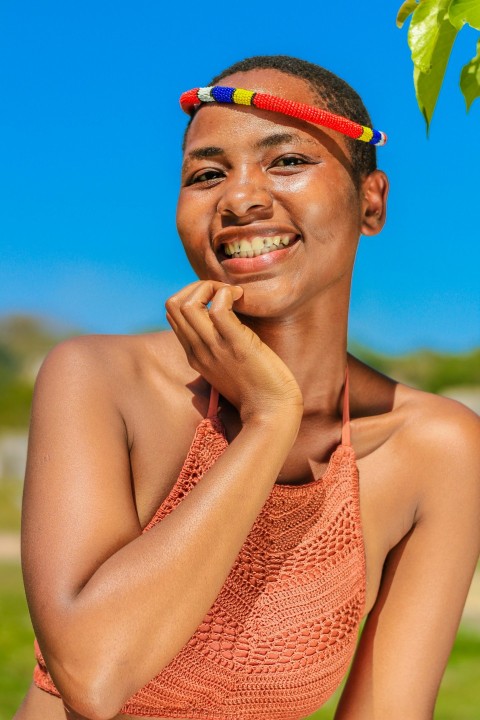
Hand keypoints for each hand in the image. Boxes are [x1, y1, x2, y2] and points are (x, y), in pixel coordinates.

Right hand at [166, 281, 302, 424]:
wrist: (271, 414)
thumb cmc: (257, 390)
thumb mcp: (227, 367)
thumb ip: (218, 349)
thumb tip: (224, 324)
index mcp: (194, 354)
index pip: (173, 314)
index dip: (192, 296)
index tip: (218, 299)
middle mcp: (198, 350)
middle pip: (172, 304)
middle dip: (197, 286)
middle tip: (225, 293)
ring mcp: (214, 348)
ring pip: (187, 303)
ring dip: (210, 287)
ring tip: (233, 294)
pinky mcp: (236, 345)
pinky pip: (218, 308)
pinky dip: (226, 294)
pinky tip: (241, 298)